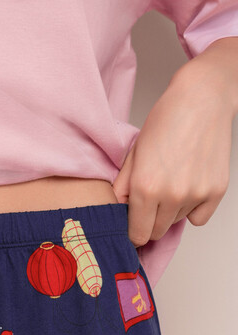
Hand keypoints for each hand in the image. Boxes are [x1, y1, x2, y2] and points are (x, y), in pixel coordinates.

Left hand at [112, 56, 233, 247]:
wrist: (201, 99)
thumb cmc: (166, 121)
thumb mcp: (133, 154)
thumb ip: (122, 188)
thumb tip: (119, 212)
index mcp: (145, 188)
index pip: (137, 235)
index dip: (133, 232)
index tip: (133, 226)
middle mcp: (171, 196)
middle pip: (156, 232)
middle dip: (150, 222)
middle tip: (151, 201)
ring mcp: (196, 195)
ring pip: (176, 222)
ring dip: (171, 211)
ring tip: (172, 181)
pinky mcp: (216, 191)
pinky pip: (199, 218)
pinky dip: (193, 209)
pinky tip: (188, 186)